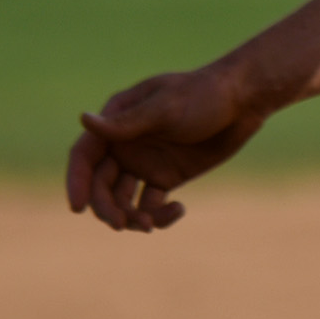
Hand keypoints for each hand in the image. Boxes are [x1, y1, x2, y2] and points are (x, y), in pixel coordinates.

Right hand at [66, 62, 270, 232]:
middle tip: (123, 224)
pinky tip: (178, 210)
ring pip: (123, 200)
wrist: (243, 101)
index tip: (77, 208)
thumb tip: (84, 120)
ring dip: (131, 217)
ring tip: (151, 224)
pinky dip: (158, 215)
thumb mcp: (165, 108)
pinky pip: (151, 205)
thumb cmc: (203, 94)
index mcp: (116, 121)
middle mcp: (125, 145)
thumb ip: (126, 122)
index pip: (84, 156)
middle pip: (101, 186)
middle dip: (107, 208)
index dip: (76, 182)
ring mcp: (145, 163)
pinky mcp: (167, 177)